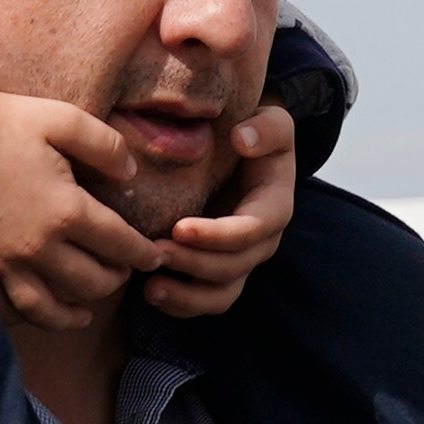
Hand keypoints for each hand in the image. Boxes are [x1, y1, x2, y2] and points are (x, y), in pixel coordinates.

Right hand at [0, 62, 160, 328]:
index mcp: (66, 211)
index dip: (143, 254)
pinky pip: (12, 307)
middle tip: (125, 269)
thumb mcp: (64, 119)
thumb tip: (131, 175)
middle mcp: (38, 246)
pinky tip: (47, 310)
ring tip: (91, 303)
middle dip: (116, 278)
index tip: (155, 256)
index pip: (120, 246)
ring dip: (80, 307)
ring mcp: (6, 261)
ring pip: (53, 307)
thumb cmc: (5, 121)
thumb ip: (106, 146)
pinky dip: (35, 316)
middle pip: (92, 282)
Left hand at [143, 101, 298, 319]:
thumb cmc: (254, 132)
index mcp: (274, 207)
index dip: (217, 235)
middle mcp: (261, 241)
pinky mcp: (218, 270)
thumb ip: (266, 127)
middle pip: (232, 267)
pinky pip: (205, 300)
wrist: (244, 148)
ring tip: (149, 287)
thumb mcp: (272, 119)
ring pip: (221, 294)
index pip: (251, 231)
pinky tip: (150, 293)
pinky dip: (181, 304)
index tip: (179, 228)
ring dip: (186, 296)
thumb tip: (243, 139)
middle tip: (153, 250)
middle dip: (193, 263)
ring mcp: (240, 260)